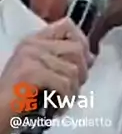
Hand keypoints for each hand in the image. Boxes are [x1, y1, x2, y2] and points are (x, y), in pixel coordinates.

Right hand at [0, 17, 93, 133]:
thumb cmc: (19, 98)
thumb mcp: (41, 72)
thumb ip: (62, 61)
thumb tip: (90, 57)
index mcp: (35, 41)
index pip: (68, 26)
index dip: (82, 43)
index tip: (84, 62)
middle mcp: (33, 45)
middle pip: (77, 48)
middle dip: (82, 73)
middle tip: (72, 90)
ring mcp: (31, 57)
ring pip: (73, 70)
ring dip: (73, 91)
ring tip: (62, 101)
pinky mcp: (31, 72)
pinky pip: (64, 84)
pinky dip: (65, 99)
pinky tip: (56, 107)